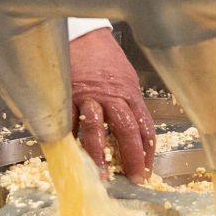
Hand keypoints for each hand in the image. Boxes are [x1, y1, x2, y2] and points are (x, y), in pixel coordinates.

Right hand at [68, 29, 155, 182]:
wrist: (82, 36)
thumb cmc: (105, 58)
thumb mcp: (125, 79)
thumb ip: (128, 105)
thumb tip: (134, 133)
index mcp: (130, 93)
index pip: (145, 126)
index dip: (147, 151)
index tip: (146, 171)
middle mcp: (113, 96)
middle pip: (126, 129)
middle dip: (131, 157)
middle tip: (132, 179)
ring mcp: (89, 97)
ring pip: (96, 129)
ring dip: (98, 155)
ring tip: (99, 176)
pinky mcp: (68, 96)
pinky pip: (70, 123)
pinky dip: (71, 141)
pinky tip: (72, 157)